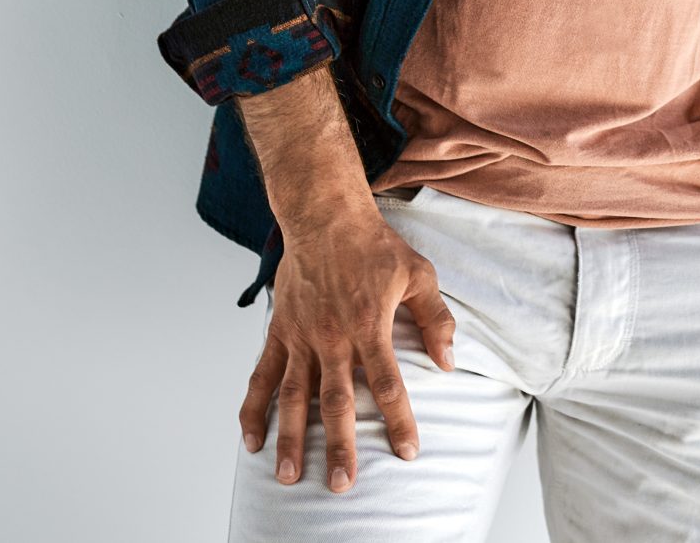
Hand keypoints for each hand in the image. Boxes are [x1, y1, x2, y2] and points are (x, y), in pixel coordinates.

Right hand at [241, 204, 456, 493]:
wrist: (324, 215)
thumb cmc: (374, 245)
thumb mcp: (418, 274)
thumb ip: (435, 319)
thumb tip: (448, 361)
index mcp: (370, 326)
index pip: (387, 383)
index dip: (398, 420)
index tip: (407, 452)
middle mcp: (332, 338)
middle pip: (336, 402)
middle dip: (338, 446)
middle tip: (340, 485)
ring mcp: (301, 337)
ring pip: (293, 397)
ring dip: (290, 437)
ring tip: (288, 475)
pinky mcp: (280, 332)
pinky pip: (262, 376)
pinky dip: (253, 409)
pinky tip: (251, 440)